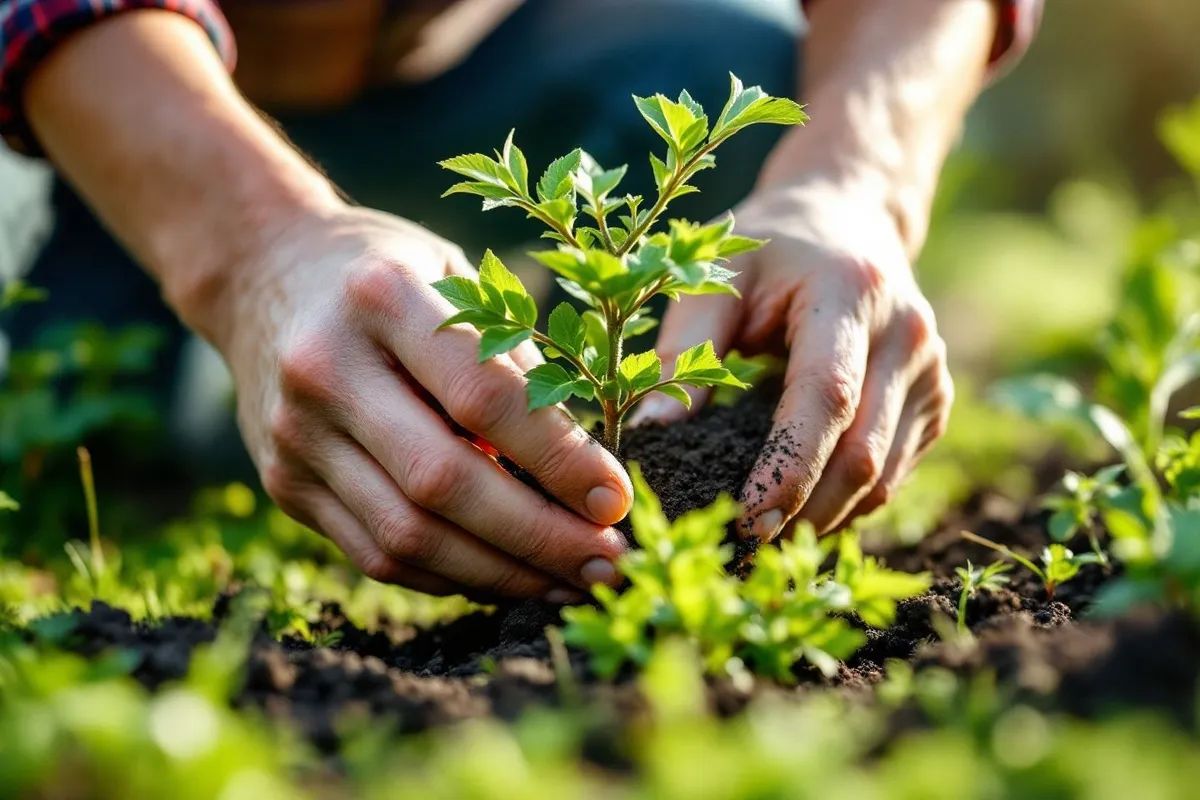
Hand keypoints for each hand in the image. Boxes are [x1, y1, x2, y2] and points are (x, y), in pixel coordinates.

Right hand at [209, 205, 630, 599]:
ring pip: (408, 536)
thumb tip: (585, 471)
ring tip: (570, 582)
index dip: (558, 459)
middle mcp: (325, 370)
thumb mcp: (454, 277)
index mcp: (381, 298)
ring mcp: (295, 436)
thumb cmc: (387, 274)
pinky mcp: (285, 486)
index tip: (616, 500)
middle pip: (443, 482)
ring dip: (502, 574)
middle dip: (539, 537)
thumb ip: (510, 360)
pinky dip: (451, 577)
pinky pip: (377, 555)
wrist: (260, 273)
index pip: (483, 397)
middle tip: (608, 562)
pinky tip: (508, 578)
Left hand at [635, 179, 952, 539]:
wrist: (848, 219)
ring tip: (762, 544)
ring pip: (882, 478)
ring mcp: (932, 372)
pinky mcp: (936, 403)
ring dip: (823, 520)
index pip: (827, 396)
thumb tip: (651, 432)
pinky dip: (845, 506)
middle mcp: (908, 335)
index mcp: (852, 293)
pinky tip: (797, 516)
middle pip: (862, 452)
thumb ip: (685, 349)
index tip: (745, 520)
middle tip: (741, 549)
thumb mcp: (717, 274)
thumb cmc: (769, 249)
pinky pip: (892, 476)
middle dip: (803, 512)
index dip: (789, 466)